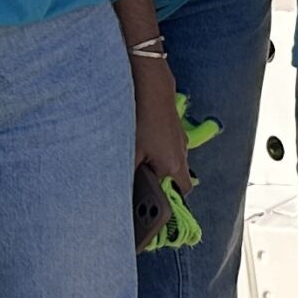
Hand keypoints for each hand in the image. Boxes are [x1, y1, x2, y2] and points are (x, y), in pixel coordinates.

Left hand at [131, 65, 197, 251]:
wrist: (150, 81)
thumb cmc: (142, 117)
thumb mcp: (128, 152)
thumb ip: (126, 176)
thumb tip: (116, 196)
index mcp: (174, 166)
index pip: (181, 195)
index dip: (171, 206)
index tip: (157, 216)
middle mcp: (180, 154)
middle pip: (173, 179)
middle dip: (158, 187)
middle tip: (139, 194)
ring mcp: (177, 138)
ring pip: (166, 161)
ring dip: (153, 167)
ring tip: (132, 169)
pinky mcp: (169, 126)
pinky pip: (163, 146)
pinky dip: (151, 151)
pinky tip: (134, 146)